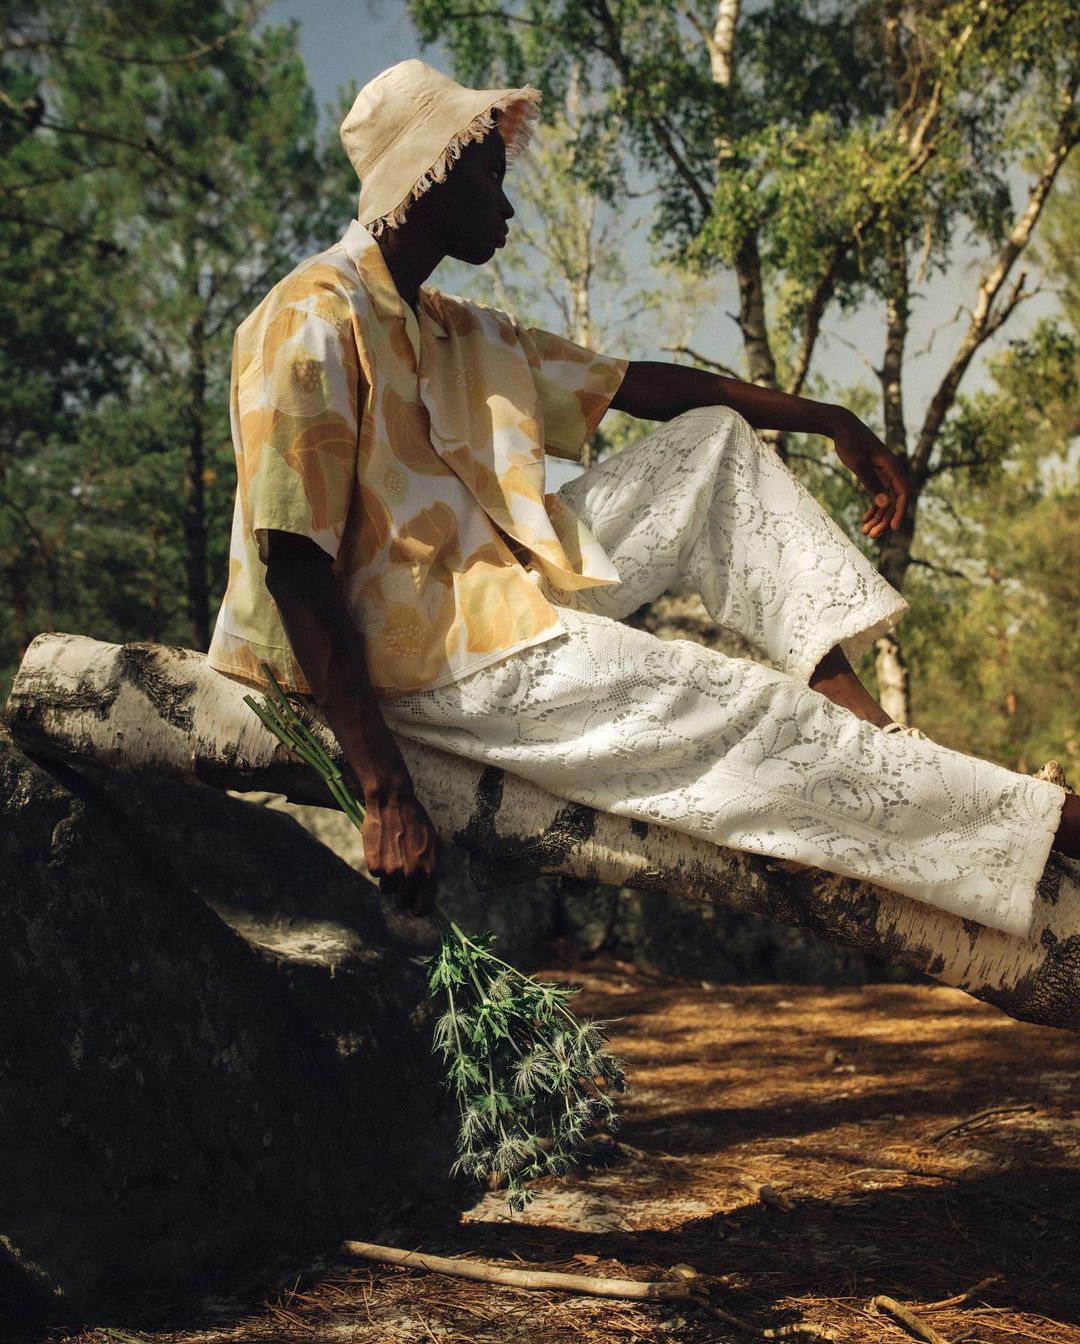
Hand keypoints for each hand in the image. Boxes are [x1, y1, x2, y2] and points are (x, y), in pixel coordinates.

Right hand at [361, 791, 440, 917]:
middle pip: (402, 903)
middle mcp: (412, 874)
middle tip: (400, 877)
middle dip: (400, 893)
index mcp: (430, 870)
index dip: (417, 908)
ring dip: (388, 878)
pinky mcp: (375, 864)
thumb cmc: (416, 822)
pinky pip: (376, 874)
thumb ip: (431, 870)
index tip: (413, 905)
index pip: (423, 907)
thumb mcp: (434, 845)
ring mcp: (392, 871)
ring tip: (392, 855)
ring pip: (387, 889)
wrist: (393, 802)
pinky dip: (378, 864)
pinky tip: (382, 847)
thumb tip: (428, 892)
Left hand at [829, 410, 908, 538]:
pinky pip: (879, 495)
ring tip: (866, 533)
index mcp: (892, 466)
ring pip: (886, 501)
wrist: (841, 426)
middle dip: (885, 520)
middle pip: (894, 501)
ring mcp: (884, 473)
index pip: (904, 493)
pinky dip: (873, 509)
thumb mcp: (858, 463)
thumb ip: (871, 483)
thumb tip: (884, 504)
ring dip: (878, 518)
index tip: (892, 529)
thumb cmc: (849, 441)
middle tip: (871, 536)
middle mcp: (891, 471)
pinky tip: (865, 521)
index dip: (900, 512)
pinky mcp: (875, 474)